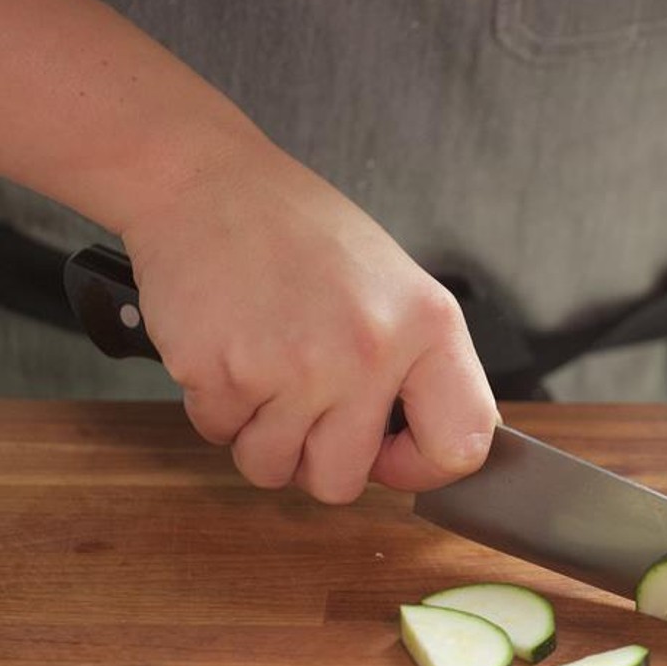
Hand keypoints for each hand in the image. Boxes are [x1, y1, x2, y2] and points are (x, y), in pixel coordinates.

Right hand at [120, 139, 496, 502]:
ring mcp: (294, 368)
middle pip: (342, 483)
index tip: (391, 452)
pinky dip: (216, 405)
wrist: (206, 182)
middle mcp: (368, 352)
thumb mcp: (395, 285)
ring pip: (272, 469)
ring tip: (262, 366)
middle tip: (302, 401)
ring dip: (259, 434)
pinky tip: (228, 348)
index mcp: (426, 326)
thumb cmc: (299, 231)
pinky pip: (218, 435)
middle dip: (314, 458)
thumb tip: (441, 445)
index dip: (420, 466)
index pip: (460, 446)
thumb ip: (419, 366)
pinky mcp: (222, 373)